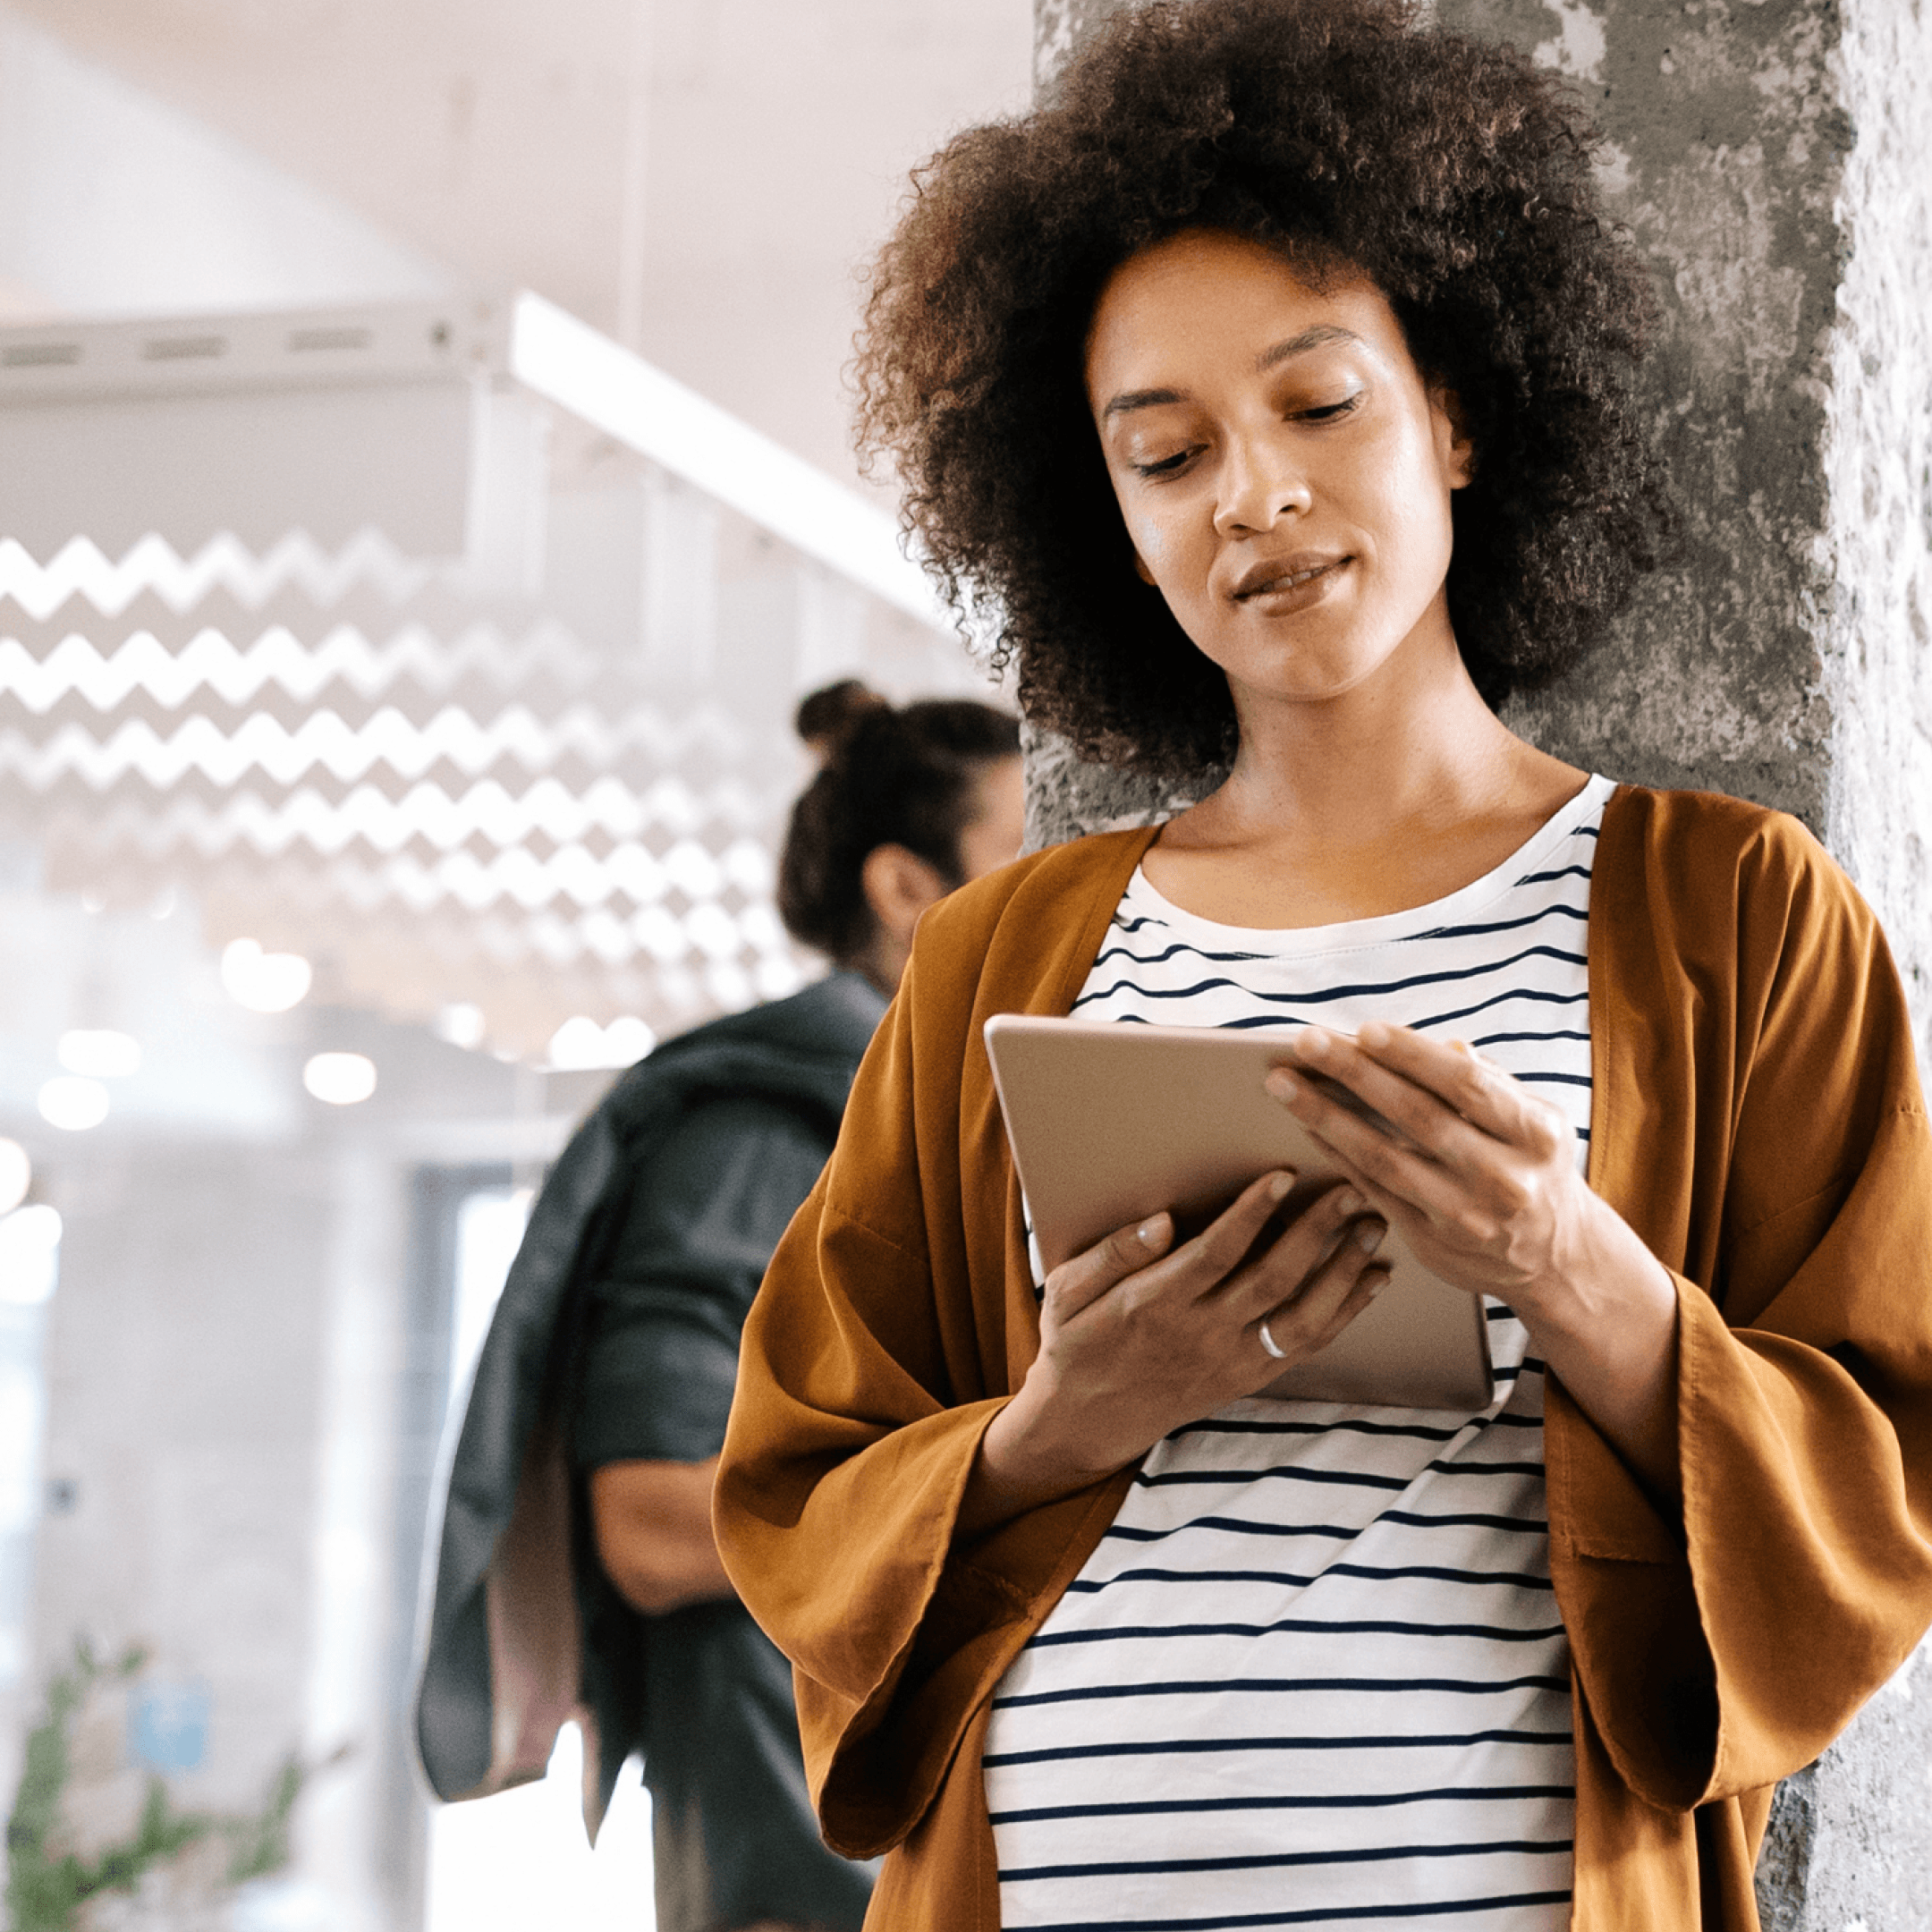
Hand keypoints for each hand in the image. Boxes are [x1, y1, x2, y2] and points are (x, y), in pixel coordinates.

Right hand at [963, 1172, 1388, 1532]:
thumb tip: (1161, 1220)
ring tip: (1372, 1228)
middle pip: (1272, 1280)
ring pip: (1301, 1318)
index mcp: (1154, 1304)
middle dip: (1317, 1232)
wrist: (1085, 1425)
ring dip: (1343, 1271)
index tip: (1284, 1175)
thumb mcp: (1066, 1292)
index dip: (1252, 1213)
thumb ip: (1112, 1255)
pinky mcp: (1248, 1378)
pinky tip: (1369, 1279)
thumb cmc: (1076, 1344)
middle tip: (1352, 1189)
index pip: (1215, 1253)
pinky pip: (1305, 1345)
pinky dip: (1344, 1312)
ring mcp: (1230, 1361)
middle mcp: (1200, 1335)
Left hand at [1267, 1020, 1680, 1505]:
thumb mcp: (1534, 1121)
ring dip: (1327, 1117)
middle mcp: (1504, 1178)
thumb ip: (1489, 1083)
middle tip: (1306, 1042)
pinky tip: (1307, 1127)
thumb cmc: (1534, 1168)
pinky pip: (1373, 1190)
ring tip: (1284, 1084)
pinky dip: (1337, 1155)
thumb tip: (1442, 1045)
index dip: (1413, 1055)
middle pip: (1416, 1117)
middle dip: (1355, 1074)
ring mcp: (1465, 1215)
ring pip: (1384, 1158)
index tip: (1364, 1030)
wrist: (1557, 1259)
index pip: (1465, 1084)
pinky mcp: (1432, 1243)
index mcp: (1535, 1135)